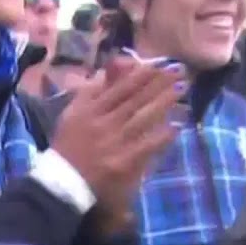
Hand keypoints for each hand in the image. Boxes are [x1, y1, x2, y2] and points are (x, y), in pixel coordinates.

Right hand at [51, 58, 181, 230]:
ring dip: (164, 103)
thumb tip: (108, 70)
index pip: (120, 88)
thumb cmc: (69, 144)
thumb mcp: (73, 112)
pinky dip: (161, 136)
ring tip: (181, 90)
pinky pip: (146, 146)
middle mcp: (104, 122)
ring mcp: (115, 142)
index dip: (141, 75)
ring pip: (143, 118)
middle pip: (136, 99)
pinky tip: (176, 127)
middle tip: (179, 71)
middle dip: (158, 84)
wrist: (64, 179)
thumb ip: (90, 91)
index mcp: (91, 109)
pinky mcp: (123, 161)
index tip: (158, 65)